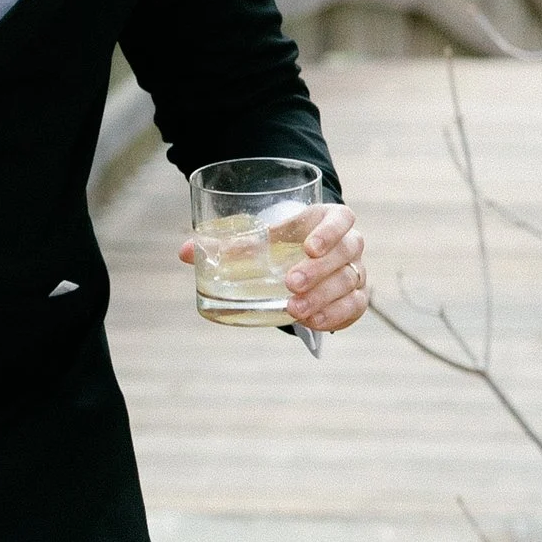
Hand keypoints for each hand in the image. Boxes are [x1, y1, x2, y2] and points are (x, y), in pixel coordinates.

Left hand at [174, 199, 368, 333]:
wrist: (304, 260)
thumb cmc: (281, 243)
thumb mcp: (262, 238)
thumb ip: (228, 244)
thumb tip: (186, 252)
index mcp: (327, 219)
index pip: (340, 219)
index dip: (329, 232)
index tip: (308, 247)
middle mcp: (348, 244)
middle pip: (346, 253)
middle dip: (319, 270)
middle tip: (291, 284)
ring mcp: (355, 271)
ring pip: (349, 282)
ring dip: (322, 297)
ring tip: (294, 310)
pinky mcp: (354, 297)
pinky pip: (354, 307)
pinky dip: (335, 315)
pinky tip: (312, 321)